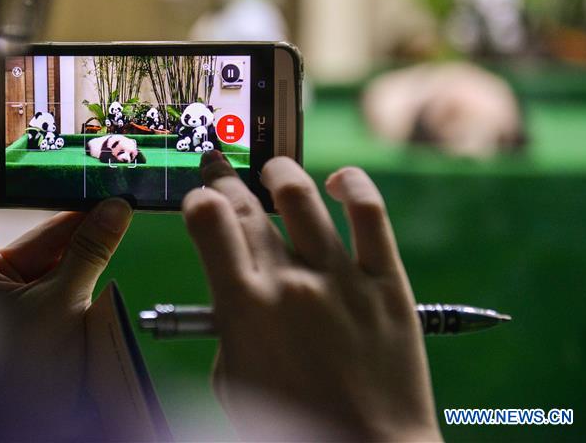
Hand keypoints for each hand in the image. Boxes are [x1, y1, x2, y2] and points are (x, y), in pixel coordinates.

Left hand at [0, 171, 132, 434]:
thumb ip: (88, 252)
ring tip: (114, 209)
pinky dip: (77, 261)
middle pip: (22, 228)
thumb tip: (117, 207)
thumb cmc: (21, 374)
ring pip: (42, 252)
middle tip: (98, 181)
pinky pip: (51, 274)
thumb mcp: (59, 306)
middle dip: (63, 211)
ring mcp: (1, 296)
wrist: (23, 432)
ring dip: (77, 238)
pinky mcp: (23, 313)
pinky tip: (105, 239)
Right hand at [182, 153, 440, 441]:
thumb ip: (229, 325)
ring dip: (280, 173)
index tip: (200, 200)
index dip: (199, 200)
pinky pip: (371, 216)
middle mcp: (290, 283)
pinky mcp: (386, 283)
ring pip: (303, 197)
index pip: (209, 221)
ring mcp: (341, 278)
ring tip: (272, 169)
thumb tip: (232, 285)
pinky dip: (354, 187)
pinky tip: (340, 181)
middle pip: (248, 206)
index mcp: (245, 308)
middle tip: (219, 169)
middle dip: (225, 180)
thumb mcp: (233, 380)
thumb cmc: (292, 427)